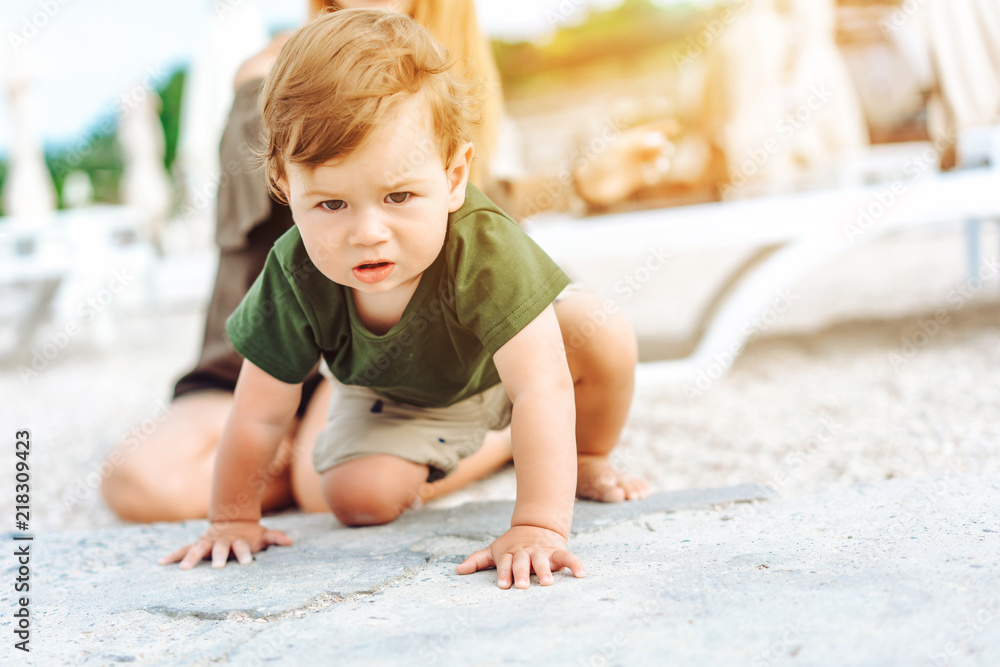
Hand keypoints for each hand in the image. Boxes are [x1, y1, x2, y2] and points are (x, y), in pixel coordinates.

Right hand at [158, 520, 291, 569]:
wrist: (233, 519)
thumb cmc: (250, 533)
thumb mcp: (263, 534)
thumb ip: (275, 537)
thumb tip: (290, 542)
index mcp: (238, 541)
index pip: (243, 547)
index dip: (245, 554)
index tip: (247, 563)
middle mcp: (222, 541)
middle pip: (220, 548)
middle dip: (219, 556)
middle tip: (218, 567)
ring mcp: (208, 542)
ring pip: (198, 548)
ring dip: (191, 557)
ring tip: (183, 568)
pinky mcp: (198, 544)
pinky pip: (184, 549)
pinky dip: (174, 555)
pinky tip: (161, 562)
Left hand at [455, 525, 585, 588]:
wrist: (536, 525)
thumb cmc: (512, 545)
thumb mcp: (495, 550)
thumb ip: (478, 560)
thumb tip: (457, 571)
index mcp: (510, 553)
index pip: (505, 563)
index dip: (504, 573)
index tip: (503, 585)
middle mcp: (526, 552)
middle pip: (523, 562)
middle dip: (523, 573)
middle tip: (523, 586)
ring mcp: (542, 551)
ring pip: (543, 560)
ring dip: (545, 570)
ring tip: (547, 583)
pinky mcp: (557, 551)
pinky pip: (567, 556)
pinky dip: (575, 564)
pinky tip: (581, 574)